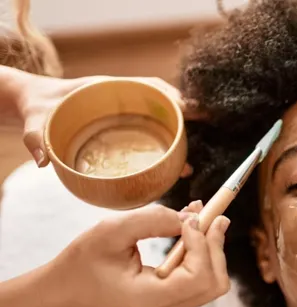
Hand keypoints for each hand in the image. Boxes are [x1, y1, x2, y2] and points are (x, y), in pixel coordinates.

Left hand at [12, 70, 199, 172]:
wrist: (36, 109)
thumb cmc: (37, 109)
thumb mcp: (36, 119)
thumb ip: (37, 136)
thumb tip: (41, 160)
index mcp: (107, 91)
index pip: (147, 86)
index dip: (169, 95)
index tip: (186, 108)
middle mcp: (122, 104)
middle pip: (162, 106)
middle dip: (184, 117)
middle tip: (203, 130)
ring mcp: (126, 119)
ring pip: (159, 126)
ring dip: (177, 142)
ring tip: (187, 167)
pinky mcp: (125, 135)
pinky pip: (149, 141)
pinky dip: (163, 155)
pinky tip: (170, 173)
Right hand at [49, 202, 230, 306]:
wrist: (64, 292)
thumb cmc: (81, 262)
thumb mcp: (111, 231)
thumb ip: (153, 221)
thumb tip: (190, 218)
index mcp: (149, 300)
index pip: (199, 277)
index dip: (203, 245)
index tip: (191, 218)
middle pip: (214, 283)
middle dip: (216, 246)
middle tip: (213, 213)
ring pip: (210, 282)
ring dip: (210, 248)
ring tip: (200, 217)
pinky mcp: (168, 304)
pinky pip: (197, 280)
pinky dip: (200, 255)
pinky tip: (190, 231)